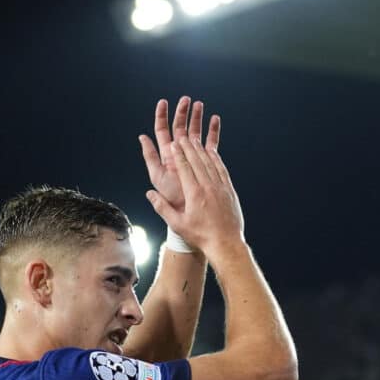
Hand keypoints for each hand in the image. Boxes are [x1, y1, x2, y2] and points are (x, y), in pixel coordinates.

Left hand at [139, 97, 220, 211]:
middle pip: (180, 128)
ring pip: (195, 132)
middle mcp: (179, 154)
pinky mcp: (206, 162)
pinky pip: (210, 143)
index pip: (163, 130)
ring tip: (200, 105)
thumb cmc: (172, 198)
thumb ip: (150, 156)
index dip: (162, 116)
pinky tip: (215, 119)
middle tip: (186, 100)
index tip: (163, 102)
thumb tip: (142, 137)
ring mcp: (193, 157)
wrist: (189, 212)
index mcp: (167, 155)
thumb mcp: (157, 176)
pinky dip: (213, 131)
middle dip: (182, 113)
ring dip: (197, 118)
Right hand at [144, 136, 244, 256]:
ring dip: (202, 150)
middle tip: (182, 137)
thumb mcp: (178, 224)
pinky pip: (222, 170)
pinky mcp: (230, 191)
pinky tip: (213, 153)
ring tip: (195, 140)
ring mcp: (221, 188)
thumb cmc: (201, 236)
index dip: (178, 155)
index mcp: (194, 193)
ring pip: (210, 163)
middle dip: (189, 148)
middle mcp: (208, 187)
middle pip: (197, 161)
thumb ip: (162, 207)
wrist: (226, 243)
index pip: (185, 168)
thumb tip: (149, 194)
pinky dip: (216, 159)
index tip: (174, 144)